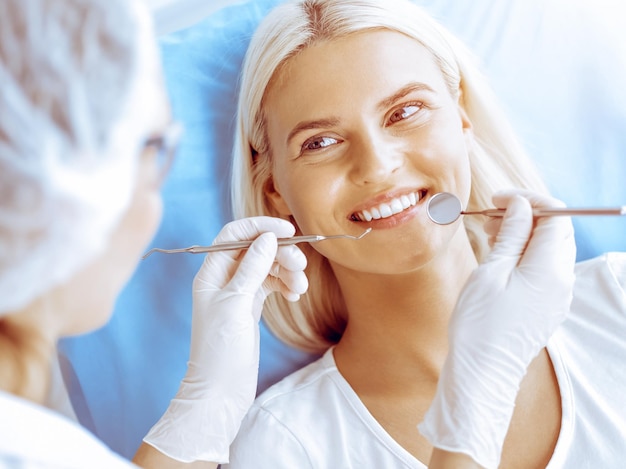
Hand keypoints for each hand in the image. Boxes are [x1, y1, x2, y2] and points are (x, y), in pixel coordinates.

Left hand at [143, 217, 307, 462]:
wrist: (220, 391)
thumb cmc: (220, 350)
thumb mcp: (236, 304)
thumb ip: (251, 268)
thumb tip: (267, 237)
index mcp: (211, 273)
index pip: (234, 234)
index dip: (260, 226)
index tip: (288, 230)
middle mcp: (224, 278)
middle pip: (256, 249)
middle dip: (280, 253)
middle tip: (300, 266)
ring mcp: (238, 292)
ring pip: (267, 266)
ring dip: (287, 271)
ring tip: (301, 287)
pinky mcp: (251, 306)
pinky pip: (271, 284)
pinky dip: (285, 285)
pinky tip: (294, 295)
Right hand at [419, 190, 575, 468]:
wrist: (482, 373)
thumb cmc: (479, 324)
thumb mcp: (491, 271)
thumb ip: (511, 234)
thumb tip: (521, 206)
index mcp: (550, 268)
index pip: (555, 215)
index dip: (528, 200)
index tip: (498, 198)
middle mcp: (562, 280)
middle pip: (556, 230)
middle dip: (526, 214)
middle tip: (491, 214)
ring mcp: (557, 295)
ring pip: (550, 249)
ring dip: (524, 234)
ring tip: (491, 232)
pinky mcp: (547, 306)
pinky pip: (544, 269)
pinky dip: (525, 254)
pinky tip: (500, 255)